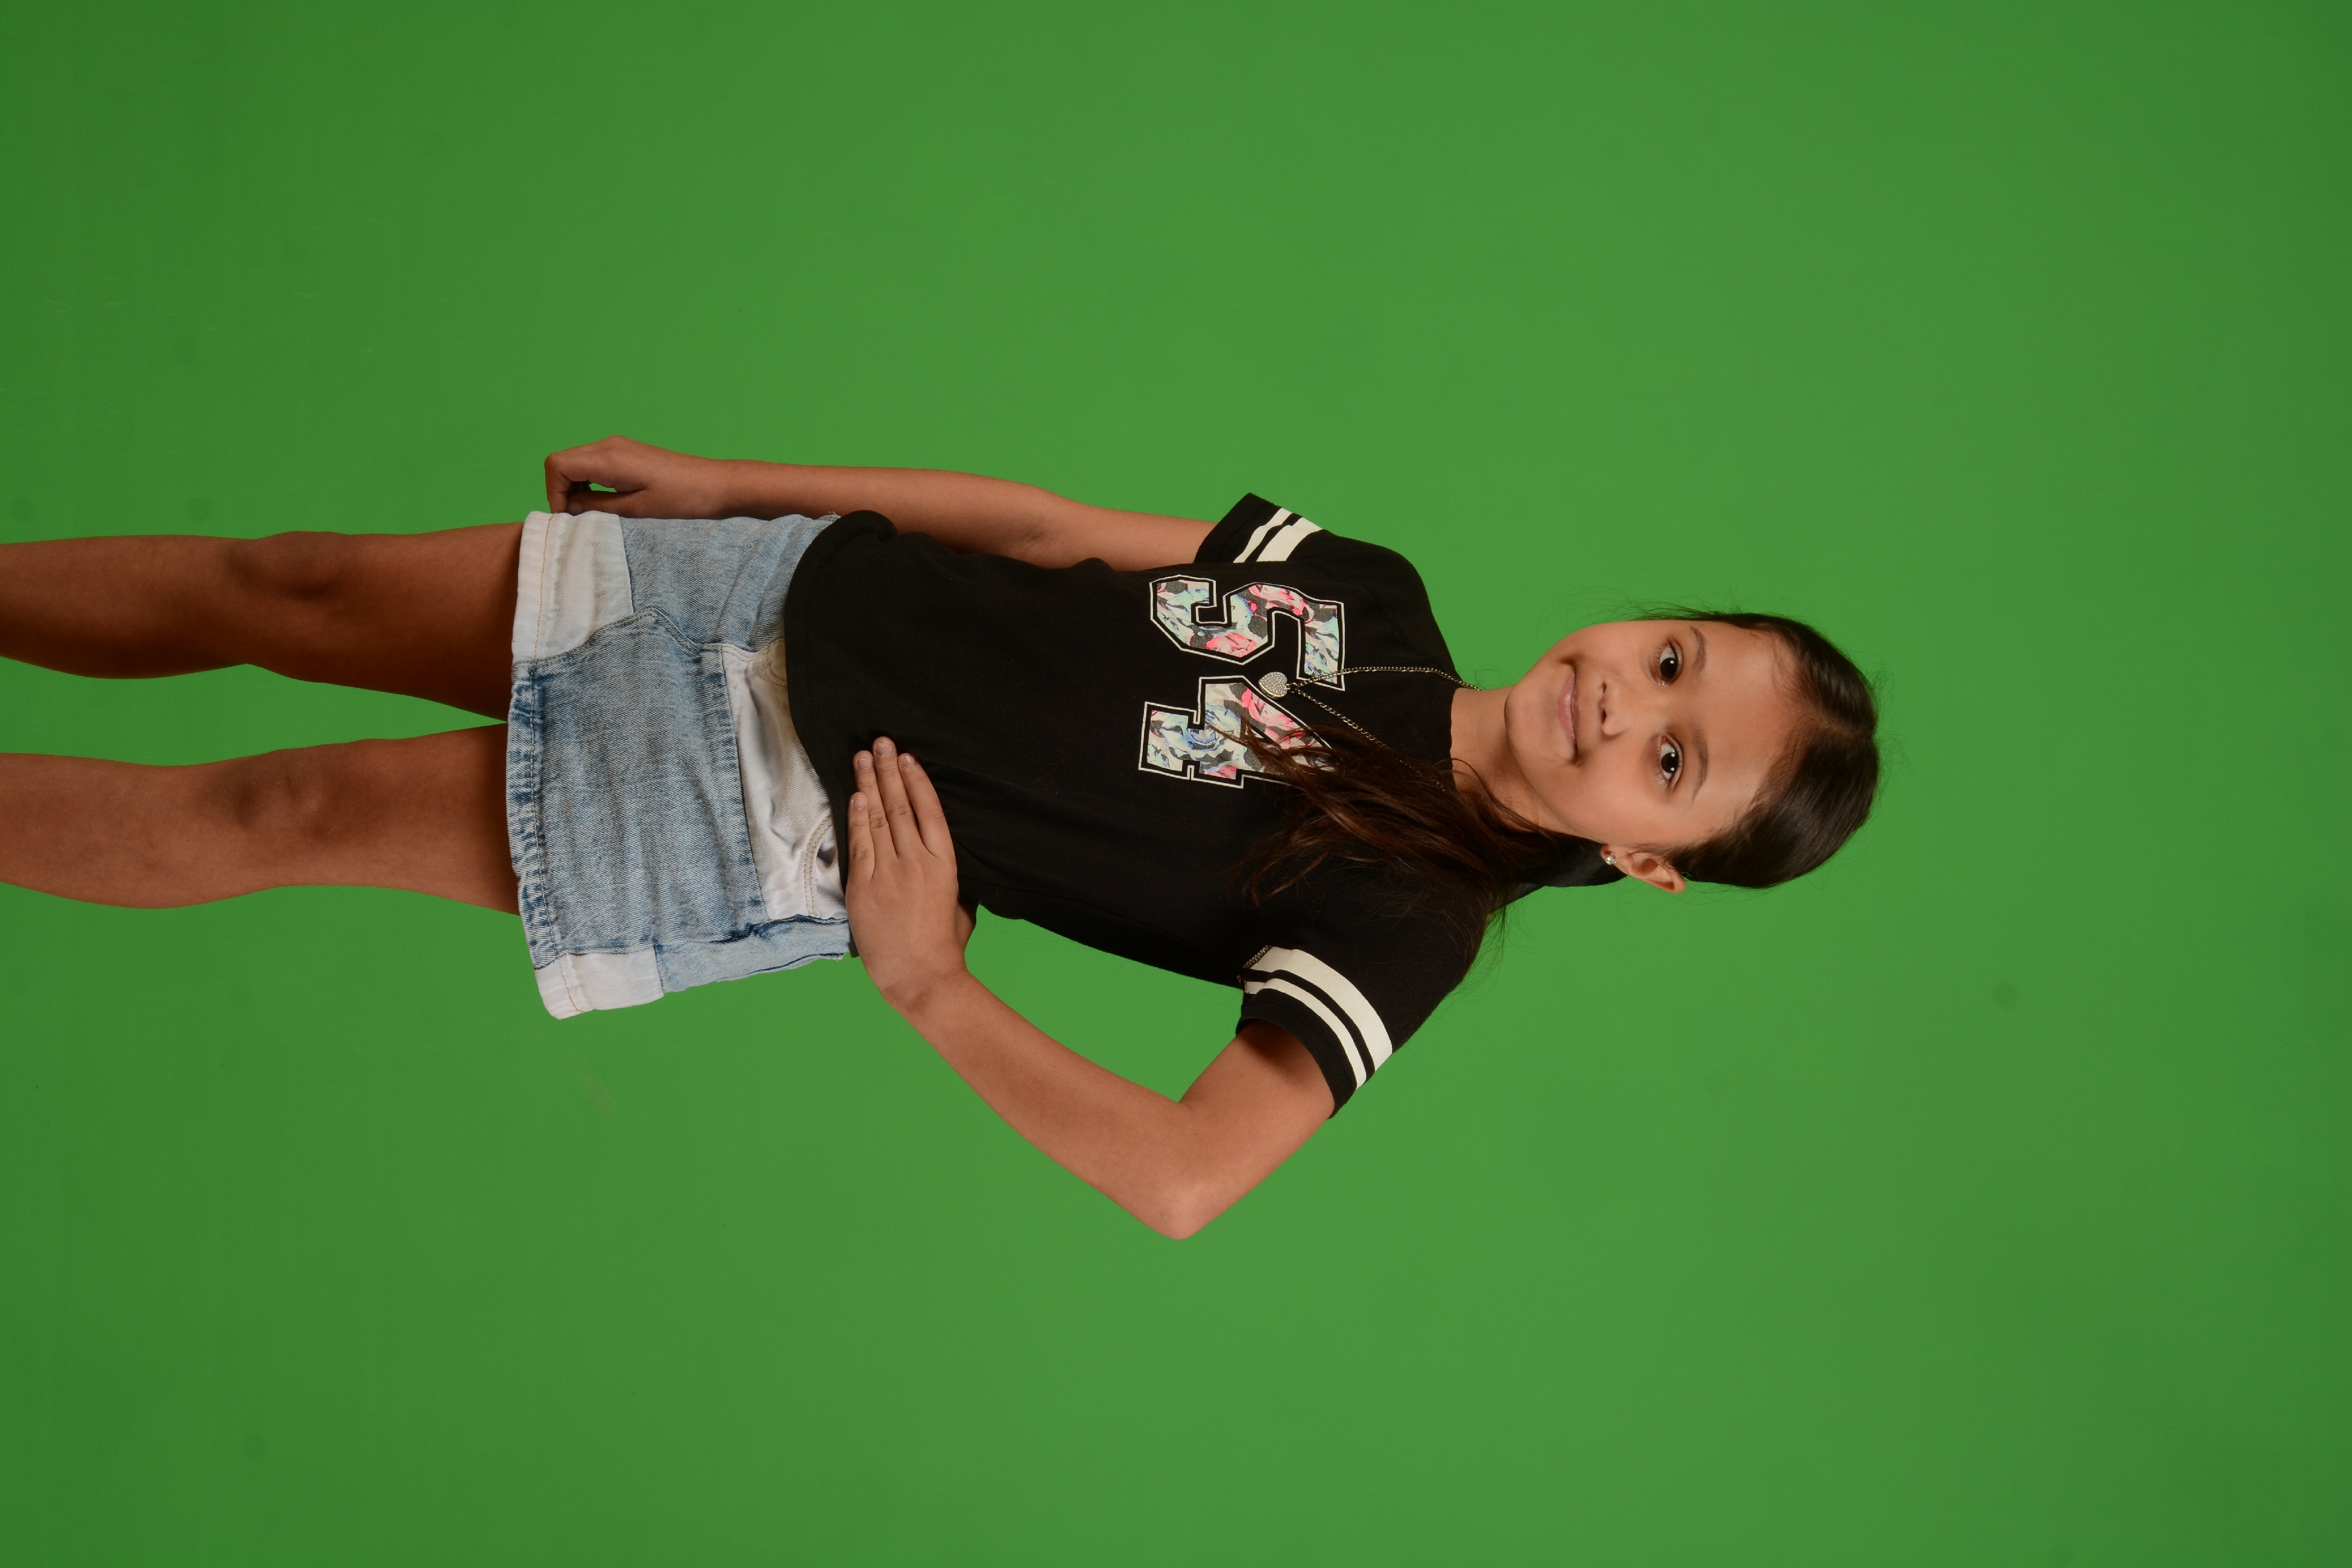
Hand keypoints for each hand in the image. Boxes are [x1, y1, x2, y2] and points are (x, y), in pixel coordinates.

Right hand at [543, 434, 736, 517]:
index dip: (554, 492)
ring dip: (575, 487)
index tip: (568, 517)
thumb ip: (596, 508)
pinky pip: (594, 463)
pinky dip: (589, 481)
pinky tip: (604, 501)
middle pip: (563, 462)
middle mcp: (609, 445)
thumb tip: (569, 508)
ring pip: (577, 462)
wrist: (716, 485)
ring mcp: (618, 446)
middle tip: (576, 518)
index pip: (557, 465)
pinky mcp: (627, 452)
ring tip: (591, 513)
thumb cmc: (682, 499)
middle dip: (562, 490)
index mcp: (609, 458)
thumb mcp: (635, 511)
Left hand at [844, 739, 976, 1011]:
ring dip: (869, 784)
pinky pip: (860, 844)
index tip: (907, 758)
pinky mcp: (864, 888)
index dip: (917, 781)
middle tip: (880, 742)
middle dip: (889, 770)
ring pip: (877, 818)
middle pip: (900, 806)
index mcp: (945, 864)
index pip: (929, 810)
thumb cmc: (944, 945)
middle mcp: (916, 862)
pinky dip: (857, 817)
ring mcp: (888, 873)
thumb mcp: (960, 904)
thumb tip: (937, 858)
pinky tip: (856, 796)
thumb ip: (946, 876)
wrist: (920, 976)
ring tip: (862, 757)